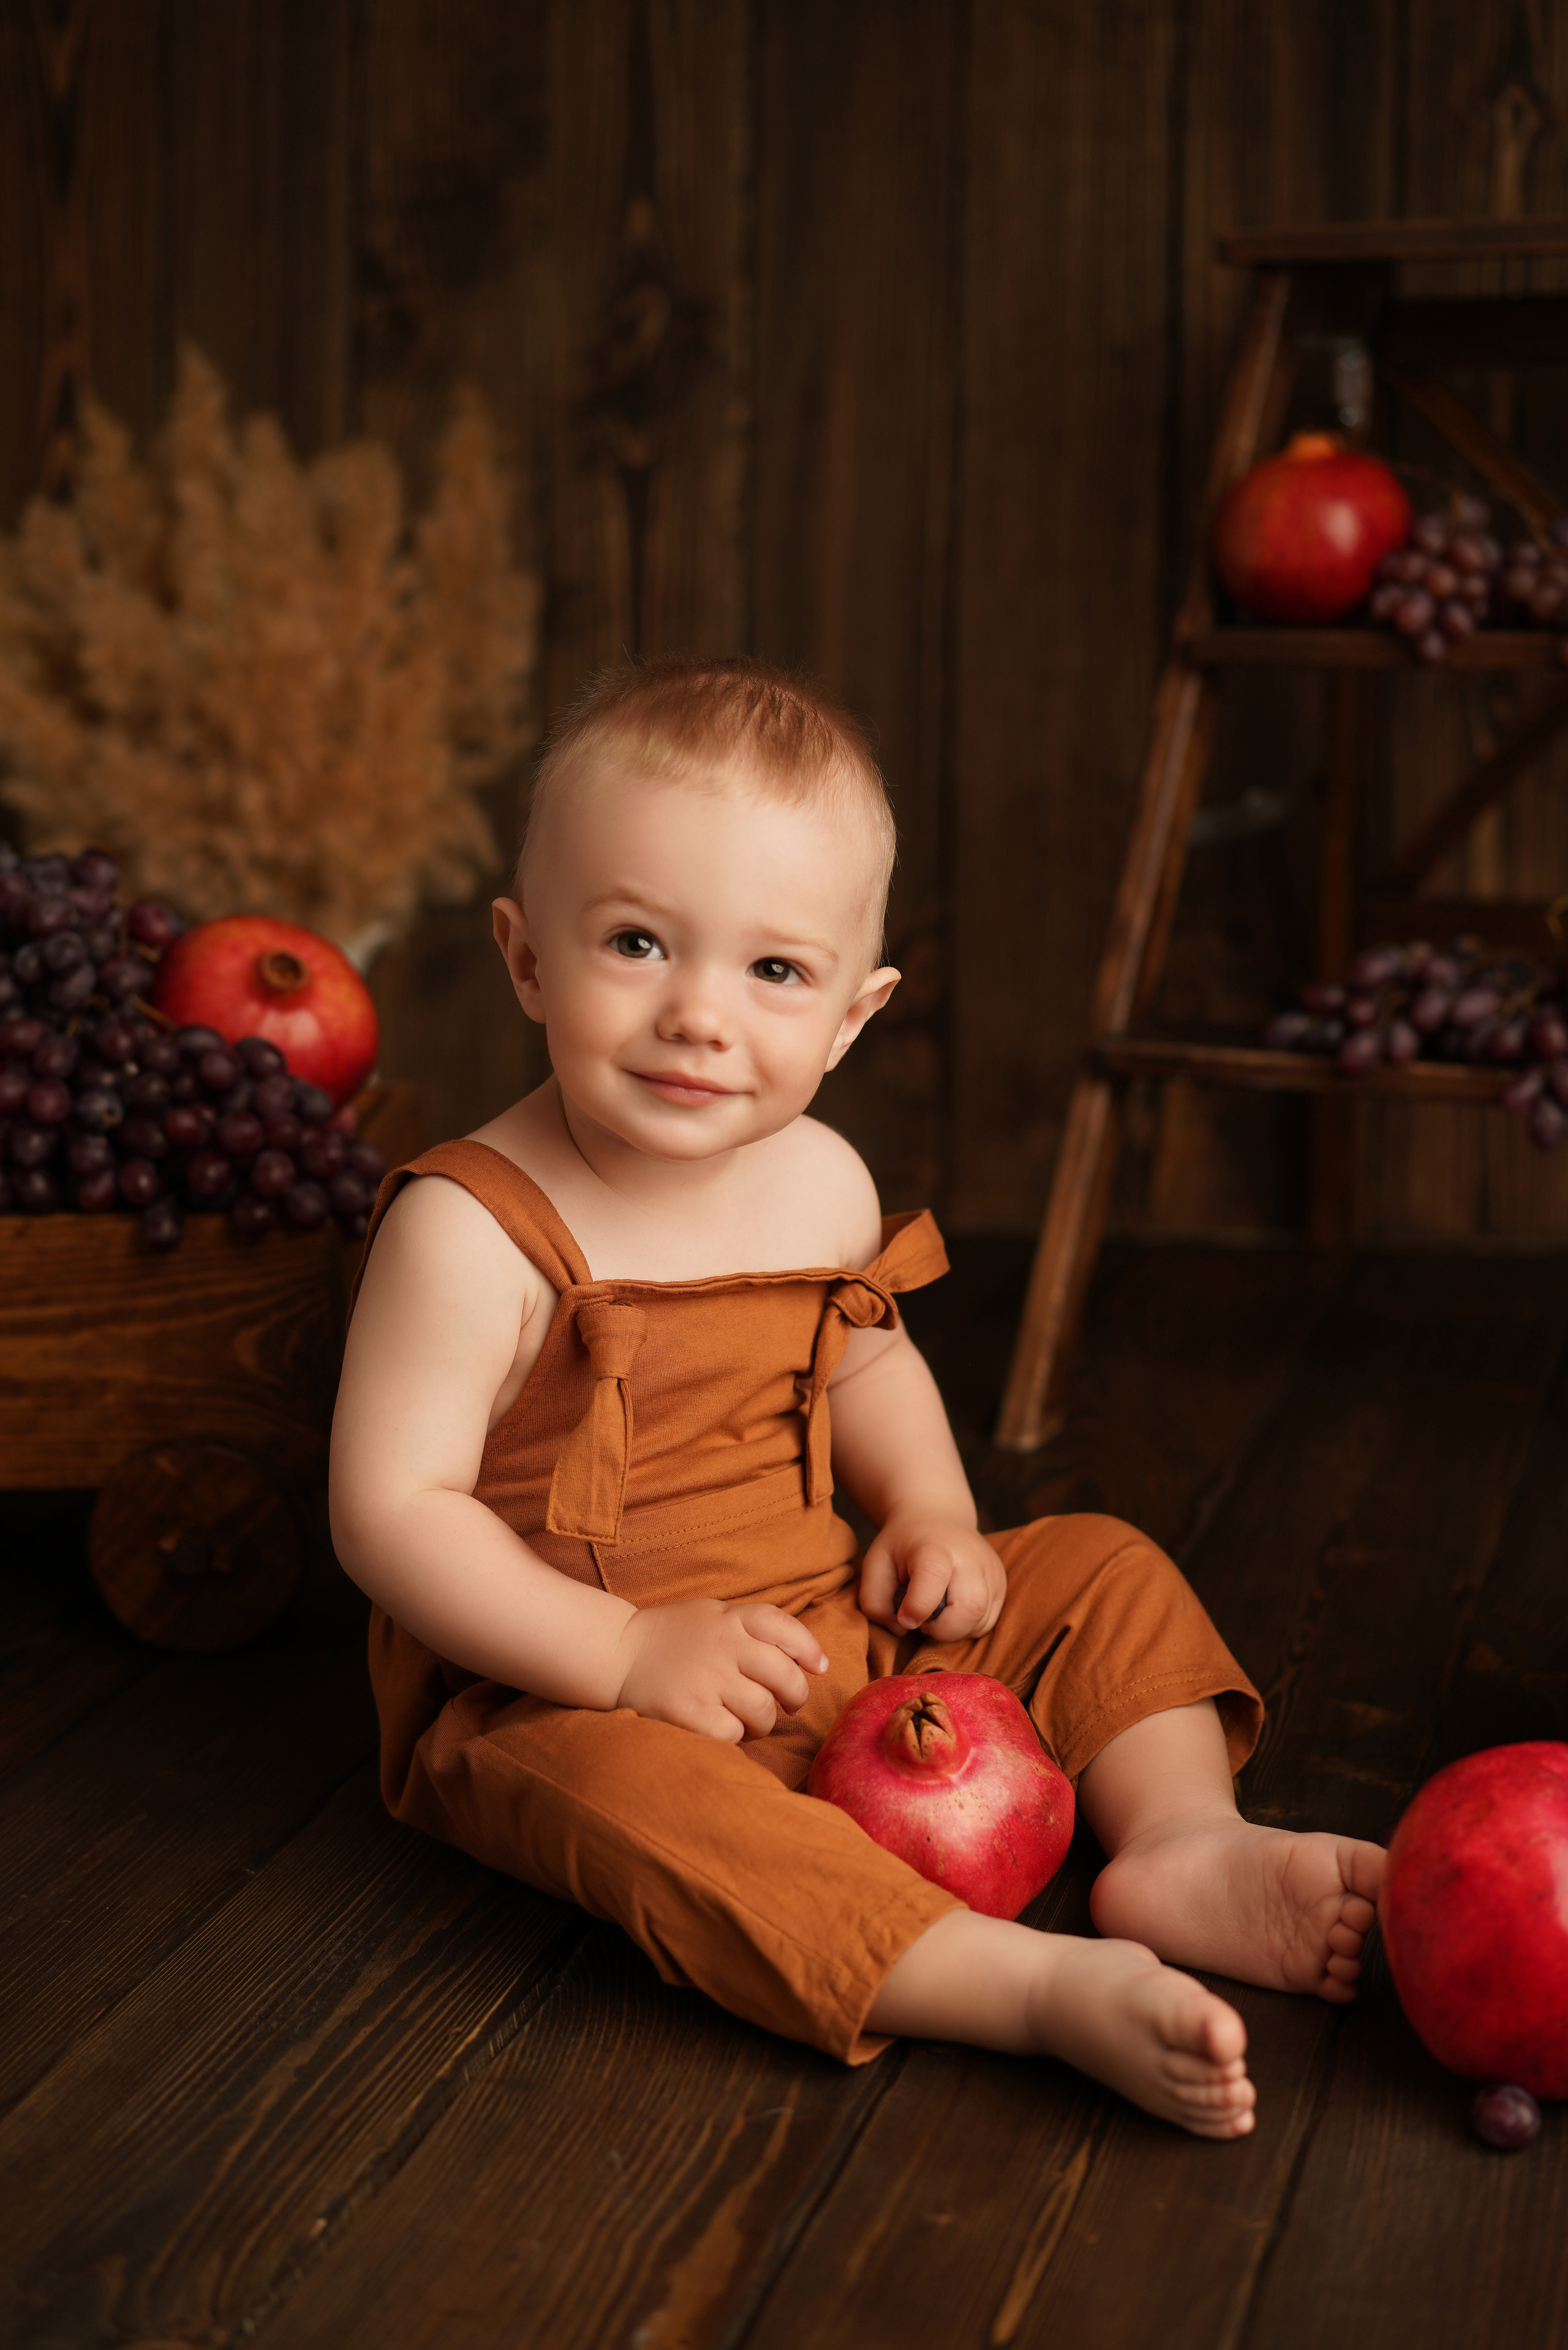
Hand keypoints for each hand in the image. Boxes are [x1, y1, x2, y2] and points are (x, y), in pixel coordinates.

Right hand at [612, 1598, 828, 1743]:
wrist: (614, 1653)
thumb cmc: (671, 1639)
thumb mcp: (712, 1615)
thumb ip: (753, 1628)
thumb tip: (810, 1659)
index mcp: (730, 1617)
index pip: (784, 1627)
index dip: (808, 1649)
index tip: (818, 1668)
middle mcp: (723, 1645)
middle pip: (784, 1676)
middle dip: (795, 1696)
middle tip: (787, 1705)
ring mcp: (706, 1679)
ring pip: (763, 1711)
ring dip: (763, 1723)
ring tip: (746, 1720)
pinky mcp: (689, 1712)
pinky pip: (734, 1734)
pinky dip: (735, 1737)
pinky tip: (720, 1728)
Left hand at [858, 1506, 1006, 1641]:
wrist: (937, 1515)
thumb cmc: (902, 1544)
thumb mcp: (875, 1564)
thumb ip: (875, 1603)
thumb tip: (902, 1629)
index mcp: (935, 1549)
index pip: (933, 1581)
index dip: (916, 1608)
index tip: (904, 1616)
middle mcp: (971, 1558)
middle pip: (970, 1610)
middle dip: (943, 1630)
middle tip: (923, 1617)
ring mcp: (991, 1571)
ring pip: (981, 1622)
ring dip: (954, 1629)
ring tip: (937, 1609)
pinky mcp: (1001, 1583)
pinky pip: (988, 1621)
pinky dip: (967, 1625)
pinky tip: (952, 1608)